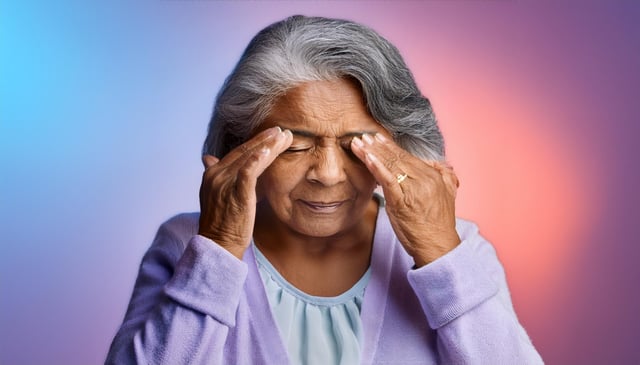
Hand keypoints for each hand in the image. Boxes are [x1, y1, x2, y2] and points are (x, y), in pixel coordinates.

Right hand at [198, 126, 292, 258]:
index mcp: (213, 174)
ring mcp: (224, 183)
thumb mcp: (218, 196)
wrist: (218, 245)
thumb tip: (209, 157)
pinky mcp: (235, 193)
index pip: (238, 153)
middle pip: (245, 152)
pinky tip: (268, 150)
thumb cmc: (223, 223)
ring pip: (249, 158)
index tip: (272, 135)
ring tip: (283, 137)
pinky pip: (247, 172)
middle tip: (283, 131)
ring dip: (268, 146)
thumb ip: (219, 175)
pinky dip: (257, 160)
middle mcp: (216, 175)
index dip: (255, 143)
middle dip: (265, 140)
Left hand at [351, 133, 459, 266]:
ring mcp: (413, 189)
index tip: (377, 138)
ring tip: (358, 144)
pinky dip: (377, 167)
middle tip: (362, 136)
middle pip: (397, 158)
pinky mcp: (402, 201)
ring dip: (372, 153)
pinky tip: (367, 158)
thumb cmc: (438, 225)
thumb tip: (439, 163)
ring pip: (390, 166)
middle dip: (377, 146)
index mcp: (433, 176)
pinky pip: (388, 179)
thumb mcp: (447, 195)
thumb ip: (444, 175)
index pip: (407, 156)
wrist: (438, 246)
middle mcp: (424, 179)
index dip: (390, 147)